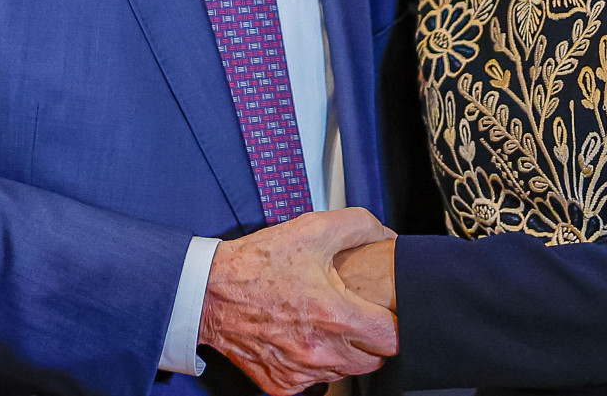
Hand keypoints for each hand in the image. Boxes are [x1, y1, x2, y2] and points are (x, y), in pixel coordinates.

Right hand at [198, 207, 398, 393]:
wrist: (210, 292)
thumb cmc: (258, 263)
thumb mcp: (311, 229)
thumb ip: (358, 226)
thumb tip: (386, 236)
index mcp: (335, 316)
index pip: (393, 337)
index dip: (396, 321)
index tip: (387, 310)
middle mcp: (321, 352)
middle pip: (375, 360)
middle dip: (374, 338)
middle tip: (360, 315)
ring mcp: (301, 372)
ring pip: (345, 372)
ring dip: (346, 352)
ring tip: (329, 324)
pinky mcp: (282, 384)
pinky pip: (314, 382)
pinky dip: (316, 365)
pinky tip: (305, 339)